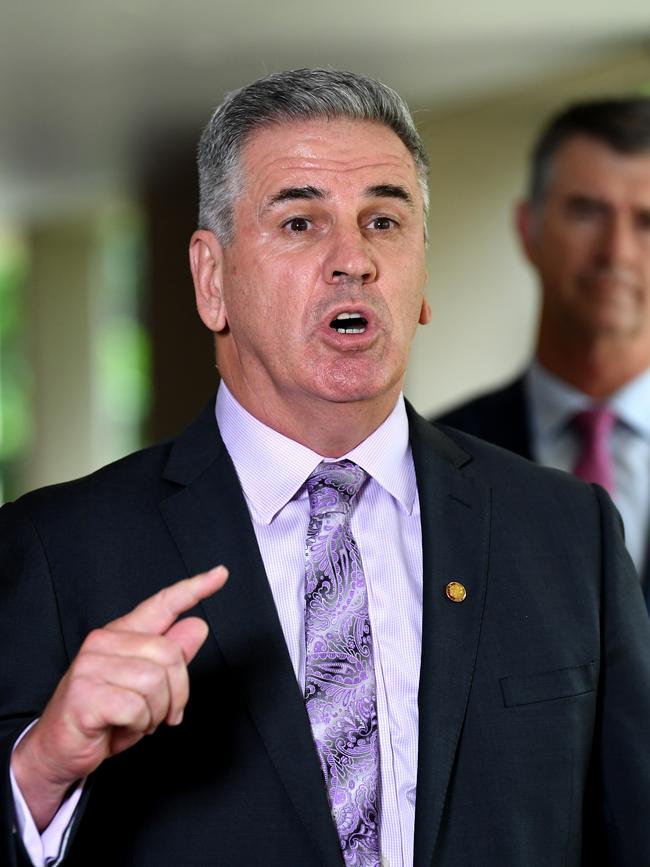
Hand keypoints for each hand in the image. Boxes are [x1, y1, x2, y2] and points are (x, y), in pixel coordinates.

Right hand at [11, 565, 227, 830]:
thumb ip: (172, 656)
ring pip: (155, 682)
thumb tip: (198, 625)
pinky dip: (139, 725)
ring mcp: (91, 665)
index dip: (194, 588)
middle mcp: (105, 641)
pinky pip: (137, 707)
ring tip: (138, 721)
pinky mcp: (85, 694)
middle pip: (170, 654)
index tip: (221, 573)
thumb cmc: (105, 717)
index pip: (163, 603)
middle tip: (162, 715)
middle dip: (177, 693)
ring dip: (156, 713)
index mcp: (122, 633)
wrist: (59, 750)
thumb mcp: (147, 687)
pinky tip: (123, 727)